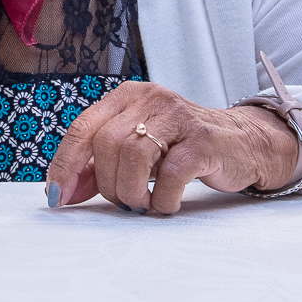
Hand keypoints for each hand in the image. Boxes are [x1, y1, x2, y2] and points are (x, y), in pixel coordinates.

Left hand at [44, 80, 301, 215]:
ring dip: (131, 192)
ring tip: (144, 203)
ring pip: (133, 157)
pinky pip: (169, 175)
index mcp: (126, 97)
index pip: (81, 130)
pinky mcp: (203, 140)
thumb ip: (100, 165)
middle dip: (106, 185)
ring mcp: (177, 116)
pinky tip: (168, 202)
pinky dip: (162, 198)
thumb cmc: (182, 149)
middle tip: (123, 202)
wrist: (244, 143)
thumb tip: (61, 191)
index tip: (57, 197)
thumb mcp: (137, 150)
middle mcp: (149, 99)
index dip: (65, 166)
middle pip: (105, 145)